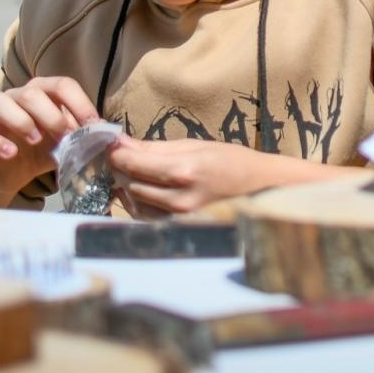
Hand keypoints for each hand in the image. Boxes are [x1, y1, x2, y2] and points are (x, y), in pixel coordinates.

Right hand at [0, 76, 98, 203]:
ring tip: (35, 140)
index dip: (79, 103)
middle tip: (66, 137)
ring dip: (21, 120)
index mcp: (43, 93)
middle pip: (31, 92)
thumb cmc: (43, 150)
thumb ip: (83, 137)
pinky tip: (10, 153)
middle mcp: (16, 97)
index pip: (62, 85)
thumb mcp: (66, 143)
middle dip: (52, 115)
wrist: (13, 174)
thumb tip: (110, 137)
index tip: (93, 125)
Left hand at [107, 137, 275, 216]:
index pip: (133, 163)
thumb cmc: (232, 162)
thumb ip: (155, 148)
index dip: (116, 154)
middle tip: (125, 156)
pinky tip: (149, 191)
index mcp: (183, 171)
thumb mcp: (196, 146)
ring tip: (139, 173)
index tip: (111, 146)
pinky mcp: (179, 229)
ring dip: (129, 186)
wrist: (262, 189)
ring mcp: (178, 218)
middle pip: (130, 183)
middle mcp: (178, 198)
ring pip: (134, 203)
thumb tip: (122, 143)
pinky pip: (146, 217)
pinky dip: (140, 203)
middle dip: (122, 169)